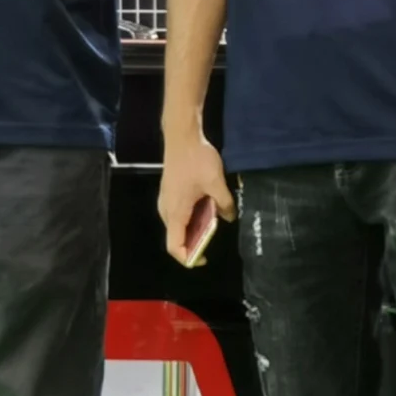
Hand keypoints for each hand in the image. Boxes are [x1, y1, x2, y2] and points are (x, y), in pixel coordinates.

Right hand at [159, 134, 233, 266]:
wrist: (182, 137)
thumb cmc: (197, 160)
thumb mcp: (216, 183)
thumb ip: (224, 204)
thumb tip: (229, 218)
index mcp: (175, 212)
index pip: (174, 246)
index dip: (188, 257)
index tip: (204, 259)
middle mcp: (166, 210)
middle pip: (175, 238)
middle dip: (193, 244)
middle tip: (213, 242)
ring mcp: (166, 201)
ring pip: (177, 226)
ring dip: (193, 230)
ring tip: (213, 227)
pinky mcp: (170, 194)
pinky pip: (179, 214)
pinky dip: (191, 219)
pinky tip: (208, 211)